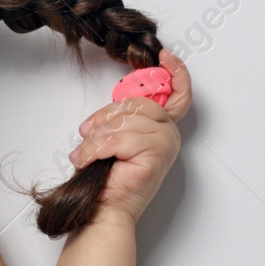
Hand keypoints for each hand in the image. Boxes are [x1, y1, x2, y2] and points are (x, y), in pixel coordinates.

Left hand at [68, 49, 193, 224]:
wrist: (104, 209)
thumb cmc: (108, 177)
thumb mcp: (114, 138)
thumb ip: (122, 118)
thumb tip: (115, 103)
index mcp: (162, 127)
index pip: (179, 93)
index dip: (176, 72)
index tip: (163, 56)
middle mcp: (169, 134)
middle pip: (138, 103)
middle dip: (106, 116)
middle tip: (87, 132)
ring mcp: (165, 144)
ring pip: (124, 122)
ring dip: (96, 137)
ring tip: (85, 152)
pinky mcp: (155, 154)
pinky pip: (117, 138)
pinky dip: (94, 148)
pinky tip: (86, 160)